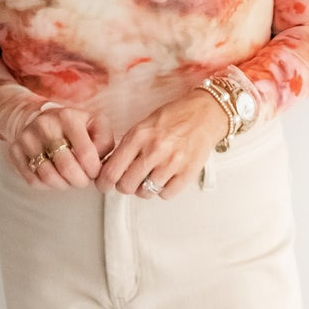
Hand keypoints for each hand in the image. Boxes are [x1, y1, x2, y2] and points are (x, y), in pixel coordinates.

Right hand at [5, 104, 115, 188]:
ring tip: (70, 179)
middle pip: (66, 168)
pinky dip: (48, 185)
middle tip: (84, 180)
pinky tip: (55, 176)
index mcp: (68, 117)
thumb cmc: (76, 127)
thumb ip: (105, 142)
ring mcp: (27, 138)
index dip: (94, 170)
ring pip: (48, 177)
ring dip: (64, 185)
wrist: (43, 119)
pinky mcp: (15, 151)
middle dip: (80, 181)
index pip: (85, 154)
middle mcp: (45, 125)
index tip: (95, 172)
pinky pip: (33, 181)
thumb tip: (100, 164)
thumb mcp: (96, 125)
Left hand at [95, 89, 230, 198]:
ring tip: (150, 176)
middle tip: (128, 181)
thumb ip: (128, 147)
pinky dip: (163, 190)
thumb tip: (111, 168)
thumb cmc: (175, 118)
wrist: (204, 114)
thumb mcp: (144, 126)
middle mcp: (154, 150)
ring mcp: (172, 163)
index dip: (104, 182)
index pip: (111, 171)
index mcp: (139, 136)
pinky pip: (166, 194)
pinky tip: (165, 178)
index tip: (103, 185)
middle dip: (124, 186)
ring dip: (145, 188)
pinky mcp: (187, 173)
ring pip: (145, 192)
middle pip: (126, 186)